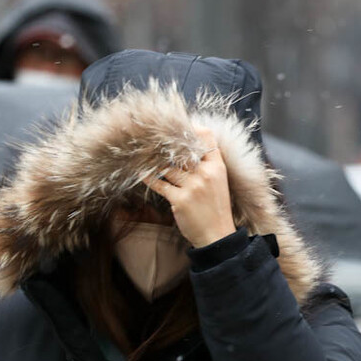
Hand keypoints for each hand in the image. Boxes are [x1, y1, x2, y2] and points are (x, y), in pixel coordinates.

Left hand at [145, 127, 236, 247]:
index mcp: (218, 167)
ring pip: (167, 166)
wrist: (217, 235)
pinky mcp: (180, 199)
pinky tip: (141, 172)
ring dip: (154, 161)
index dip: (190, 128)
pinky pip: (159, 183)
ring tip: (143, 154)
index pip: (206, 137)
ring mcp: (193, 186)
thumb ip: (207, 164)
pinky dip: (148, 178)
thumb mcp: (218, 182)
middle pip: (182, 149)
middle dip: (166, 144)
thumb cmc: (216, 208)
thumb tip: (187, 148)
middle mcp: (206, 173)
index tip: (176, 125)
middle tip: (150, 136)